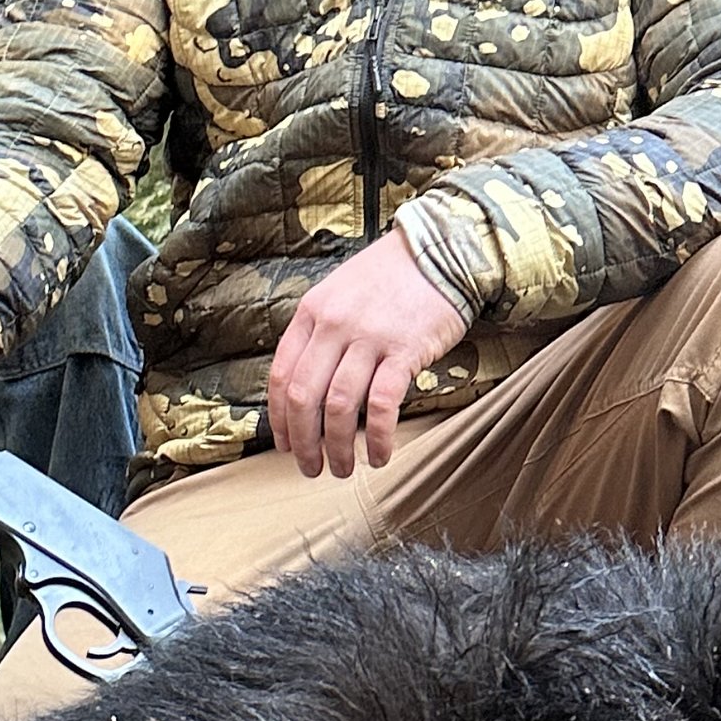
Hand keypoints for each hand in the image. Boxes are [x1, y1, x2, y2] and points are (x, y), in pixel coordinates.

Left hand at [267, 233, 468, 478]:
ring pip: (338, 407)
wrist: (440, 250)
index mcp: (311, 312)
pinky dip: (376, 438)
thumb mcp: (340, 293)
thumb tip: (307, 388)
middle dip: (303, 443)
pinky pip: (381, 406)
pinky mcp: (404, 351)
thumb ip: (320, 333)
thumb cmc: (390, 276)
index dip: (280, 419)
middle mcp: (333, 325)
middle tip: (311, 468)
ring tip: (343, 469)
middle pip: (303, 397)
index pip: (281, 375)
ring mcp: (368, 338)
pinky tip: (380, 455)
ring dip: (337, 448)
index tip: (286, 444)